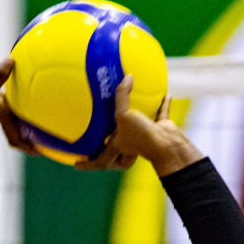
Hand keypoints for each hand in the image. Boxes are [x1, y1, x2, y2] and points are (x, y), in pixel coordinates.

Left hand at [74, 76, 201, 176]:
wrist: (167, 144)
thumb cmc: (140, 135)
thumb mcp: (123, 115)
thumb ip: (121, 96)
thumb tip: (127, 77)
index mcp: (118, 148)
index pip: (99, 161)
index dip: (87, 164)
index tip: (76, 166)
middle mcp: (130, 145)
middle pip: (118, 154)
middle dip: (110, 153)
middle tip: (101, 145)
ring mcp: (146, 138)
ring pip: (138, 135)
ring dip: (134, 127)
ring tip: (130, 116)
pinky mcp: (161, 130)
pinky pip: (161, 115)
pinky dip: (163, 106)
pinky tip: (166, 95)